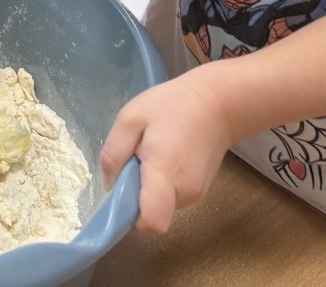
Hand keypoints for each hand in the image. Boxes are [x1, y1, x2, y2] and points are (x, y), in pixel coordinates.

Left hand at [99, 71, 233, 234]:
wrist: (216, 102)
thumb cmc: (172, 105)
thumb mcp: (131, 118)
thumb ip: (114, 153)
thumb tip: (109, 184)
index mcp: (165, 175)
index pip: (151, 222)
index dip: (131, 216)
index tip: (121, 191)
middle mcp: (184, 193)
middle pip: (151, 213)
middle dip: (136, 194)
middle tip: (136, 159)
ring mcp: (196, 194)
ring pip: (161, 205)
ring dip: (150, 187)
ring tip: (152, 152)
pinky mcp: (201, 190)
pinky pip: (172, 197)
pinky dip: (163, 184)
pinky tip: (166, 156)